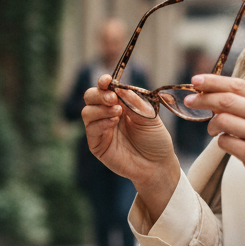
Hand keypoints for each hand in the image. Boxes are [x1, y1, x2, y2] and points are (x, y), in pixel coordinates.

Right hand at [82, 76, 179, 216]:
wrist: (158, 164)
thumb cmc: (155, 139)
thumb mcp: (150, 116)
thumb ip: (134, 102)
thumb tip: (120, 89)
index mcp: (120, 104)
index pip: (105, 89)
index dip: (103, 82)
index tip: (107, 80)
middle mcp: (107, 114)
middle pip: (90, 97)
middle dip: (99, 94)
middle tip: (113, 98)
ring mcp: (101, 130)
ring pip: (87, 112)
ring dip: (101, 109)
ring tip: (118, 112)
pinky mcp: (97, 145)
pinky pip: (91, 129)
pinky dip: (101, 123)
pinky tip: (113, 123)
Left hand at [184, 74, 244, 214]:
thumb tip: (211, 93)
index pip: (237, 84)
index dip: (213, 81)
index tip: (195, 81)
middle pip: (225, 100)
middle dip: (203, 99)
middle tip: (190, 101)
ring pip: (221, 120)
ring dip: (211, 125)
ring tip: (214, 130)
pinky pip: (223, 142)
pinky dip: (220, 141)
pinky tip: (229, 144)